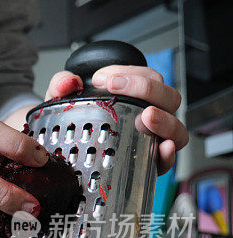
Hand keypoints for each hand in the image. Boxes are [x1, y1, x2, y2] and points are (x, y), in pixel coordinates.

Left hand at [45, 66, 186, 174]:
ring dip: (164, 120)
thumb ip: (62, 84)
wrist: (61, 151)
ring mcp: (151, 140)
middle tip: (118, 89)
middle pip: (169, 97)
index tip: (103, 78)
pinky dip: (167, 155)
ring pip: (175, 127)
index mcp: (135, 96)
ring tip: (146, 116)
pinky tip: (161, 148)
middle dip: (148, 90)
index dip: (131, 73)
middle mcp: (149, 116)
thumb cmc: (73, 121)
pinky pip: (167, 160)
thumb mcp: (64, 100)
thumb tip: (69, 82)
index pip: (149, 77)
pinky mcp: (147, 164)